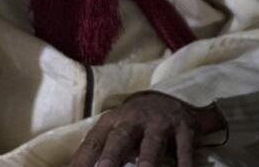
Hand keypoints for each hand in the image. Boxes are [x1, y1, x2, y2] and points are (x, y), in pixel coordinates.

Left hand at [67, 91, 223, 166]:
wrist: (171, 98)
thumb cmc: (134, 123)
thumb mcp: (115, 130)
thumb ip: (98, 149)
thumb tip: (74, 166)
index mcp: (111, 121)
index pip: (93, 142)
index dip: (82, 158)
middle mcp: (133, 119)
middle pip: (120, 138)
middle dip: (111, 157)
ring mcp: (159, 122)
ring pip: (152, 143)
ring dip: (147, 160)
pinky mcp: (183, 128)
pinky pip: (184, 148)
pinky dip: (184, 163)